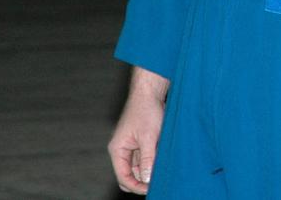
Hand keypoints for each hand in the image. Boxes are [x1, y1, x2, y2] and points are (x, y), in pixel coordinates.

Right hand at [108, 66, 169, 193]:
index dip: (137, 186)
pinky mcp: (141, 141)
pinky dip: (153, 161)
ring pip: (139, 167)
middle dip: (142, 180)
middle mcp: (122, 150)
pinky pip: (146, 157)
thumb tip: (146, 179)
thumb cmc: (146, 110)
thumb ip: (147, 159)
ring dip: (149, 170)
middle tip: (158, 182)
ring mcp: (132, 146)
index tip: (152, 189)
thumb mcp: (148, 137)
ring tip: (163, 170)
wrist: (151, 92)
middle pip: (130, 174)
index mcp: (117, 150)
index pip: (123, 177)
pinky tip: (163, 161)